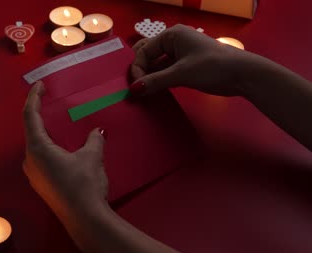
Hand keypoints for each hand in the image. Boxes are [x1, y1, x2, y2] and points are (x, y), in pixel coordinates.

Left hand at [22, 81, 107, 218]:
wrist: (85, 219)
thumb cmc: (85, 184)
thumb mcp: (92, 157)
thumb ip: (93, 140)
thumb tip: (97, 132)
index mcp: (37, 148)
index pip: (30, 116)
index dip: (34, 98)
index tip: (39, 85)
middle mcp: (30, 160)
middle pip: (32, 131)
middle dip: (40, 115)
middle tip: (49, 101)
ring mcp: (33, 175)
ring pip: (37, 147)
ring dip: (46, 134)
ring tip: (59, 125)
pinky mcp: (41, 185)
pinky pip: (41, 159)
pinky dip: (50, 148)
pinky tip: (63, 150)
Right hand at [130, 24, 248, 95]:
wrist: (243, 75)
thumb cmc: (212, 67)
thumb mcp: (181, 74)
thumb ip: (156, 81)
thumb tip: (133, 90)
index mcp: (172, 35)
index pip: (144, 50)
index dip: (137, 68)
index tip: (136, 87)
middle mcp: (175, 41)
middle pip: (148, 54)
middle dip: (141, 70)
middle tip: (137, 88)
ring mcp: (181, 53)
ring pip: (157, 64)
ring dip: (150, 76)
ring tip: (144, 92)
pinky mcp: (187, 65)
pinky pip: (166, 70)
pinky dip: (160, 79)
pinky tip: (156, 91)